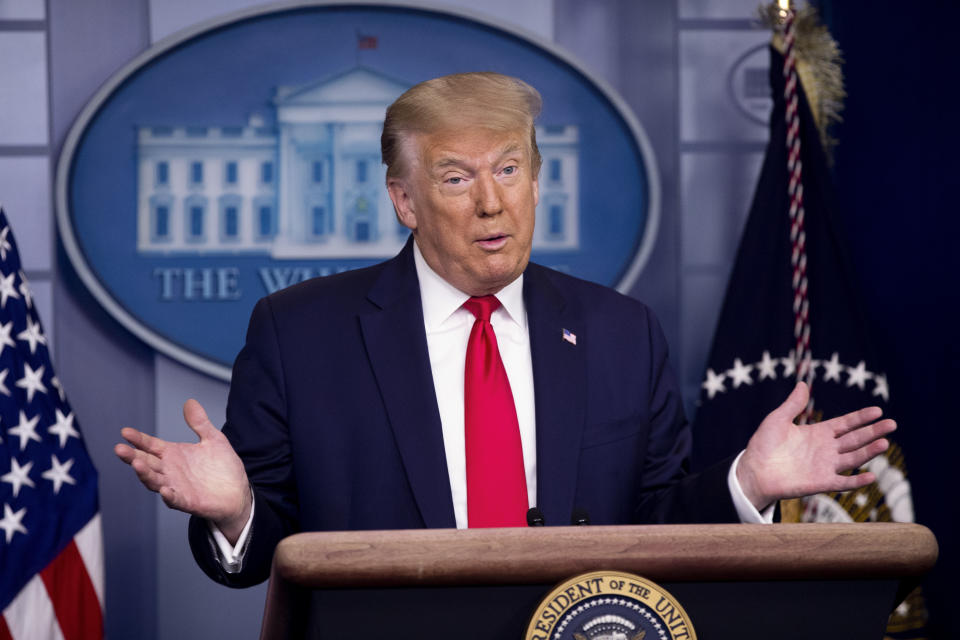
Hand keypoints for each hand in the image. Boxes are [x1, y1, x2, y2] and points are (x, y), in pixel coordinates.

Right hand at [114, 399, 250, 543]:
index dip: (138, 439)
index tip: (125, 432)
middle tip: (119, 449)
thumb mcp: (213, 440)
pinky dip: (169, 495)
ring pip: (154, 481)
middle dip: (132, 456)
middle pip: (146, 462)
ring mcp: (177, 487)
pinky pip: (175, 499)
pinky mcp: (188, 502)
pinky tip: (165, 490)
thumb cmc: (222, 467)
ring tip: (137, 464)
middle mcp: (170, 471)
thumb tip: (189, 401)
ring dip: (145, 474)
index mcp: (173, 454)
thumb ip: (200, 423)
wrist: (237, 492)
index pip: (151, 445)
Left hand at [736, 381, 895, 510]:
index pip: (845, 424)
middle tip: (892, 424)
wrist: (753, 471)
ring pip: (853, 458)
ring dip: (869, 452)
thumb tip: (803, 384)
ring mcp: (825, 466)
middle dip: (873, 432)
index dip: (861, 418)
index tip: (878, 410)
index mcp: (817, 433)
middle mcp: (826, 449)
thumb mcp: (777, 419)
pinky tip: (871, 476)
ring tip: (884, 443)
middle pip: (855, 439)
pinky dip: (857, 480)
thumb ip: (793, 404)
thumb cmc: (762, 445)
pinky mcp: (821, 483)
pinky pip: (843, 482)